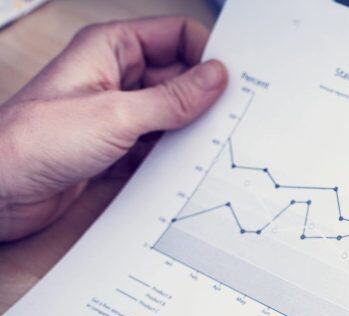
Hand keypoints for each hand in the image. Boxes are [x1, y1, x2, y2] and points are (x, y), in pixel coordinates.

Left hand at [0, 16, 226, 241]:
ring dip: (191, 129)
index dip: (208, 54)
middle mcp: (114, 75)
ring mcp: (116, 112)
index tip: (236, 79)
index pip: (176, 35)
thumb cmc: (33, 142)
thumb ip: (172, 98)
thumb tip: (215, 77)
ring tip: (214, 145)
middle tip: (235, 117)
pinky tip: (189, 167)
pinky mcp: (116, 147)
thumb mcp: (116, 115)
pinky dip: (175, 155)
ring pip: (171, 113)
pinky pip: (158, 145)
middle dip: (205, 96)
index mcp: (109, 48)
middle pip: (179, 76)